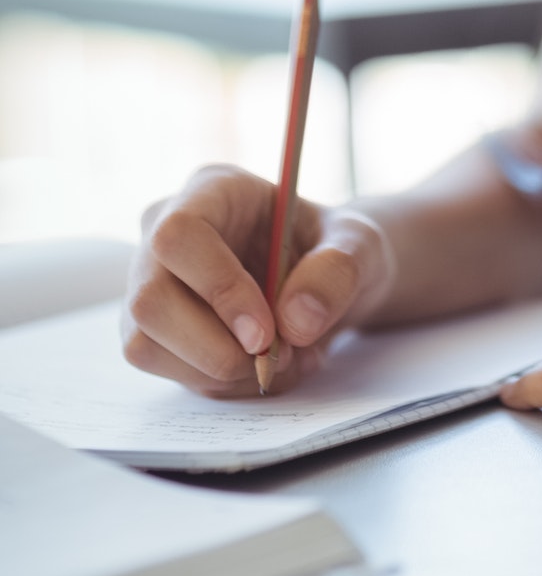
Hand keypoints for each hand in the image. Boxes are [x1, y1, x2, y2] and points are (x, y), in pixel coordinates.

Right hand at [121, 164, 394, 397]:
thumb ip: (337, 270)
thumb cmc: (335, 249)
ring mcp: (151, 284)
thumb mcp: (359, 245)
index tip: (264, 334)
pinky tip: (263, 369)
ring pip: (147, 345)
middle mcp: (165, 234)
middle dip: (215, 347)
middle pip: (150, 299)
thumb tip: (296, 320)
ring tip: (283, 361)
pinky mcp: (156, 332)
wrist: (327, 282)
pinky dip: (222, 385)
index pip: (180, 235)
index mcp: (212, 190)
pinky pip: (169, 373)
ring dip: (220, 371)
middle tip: (276, 358)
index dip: (217, 288)